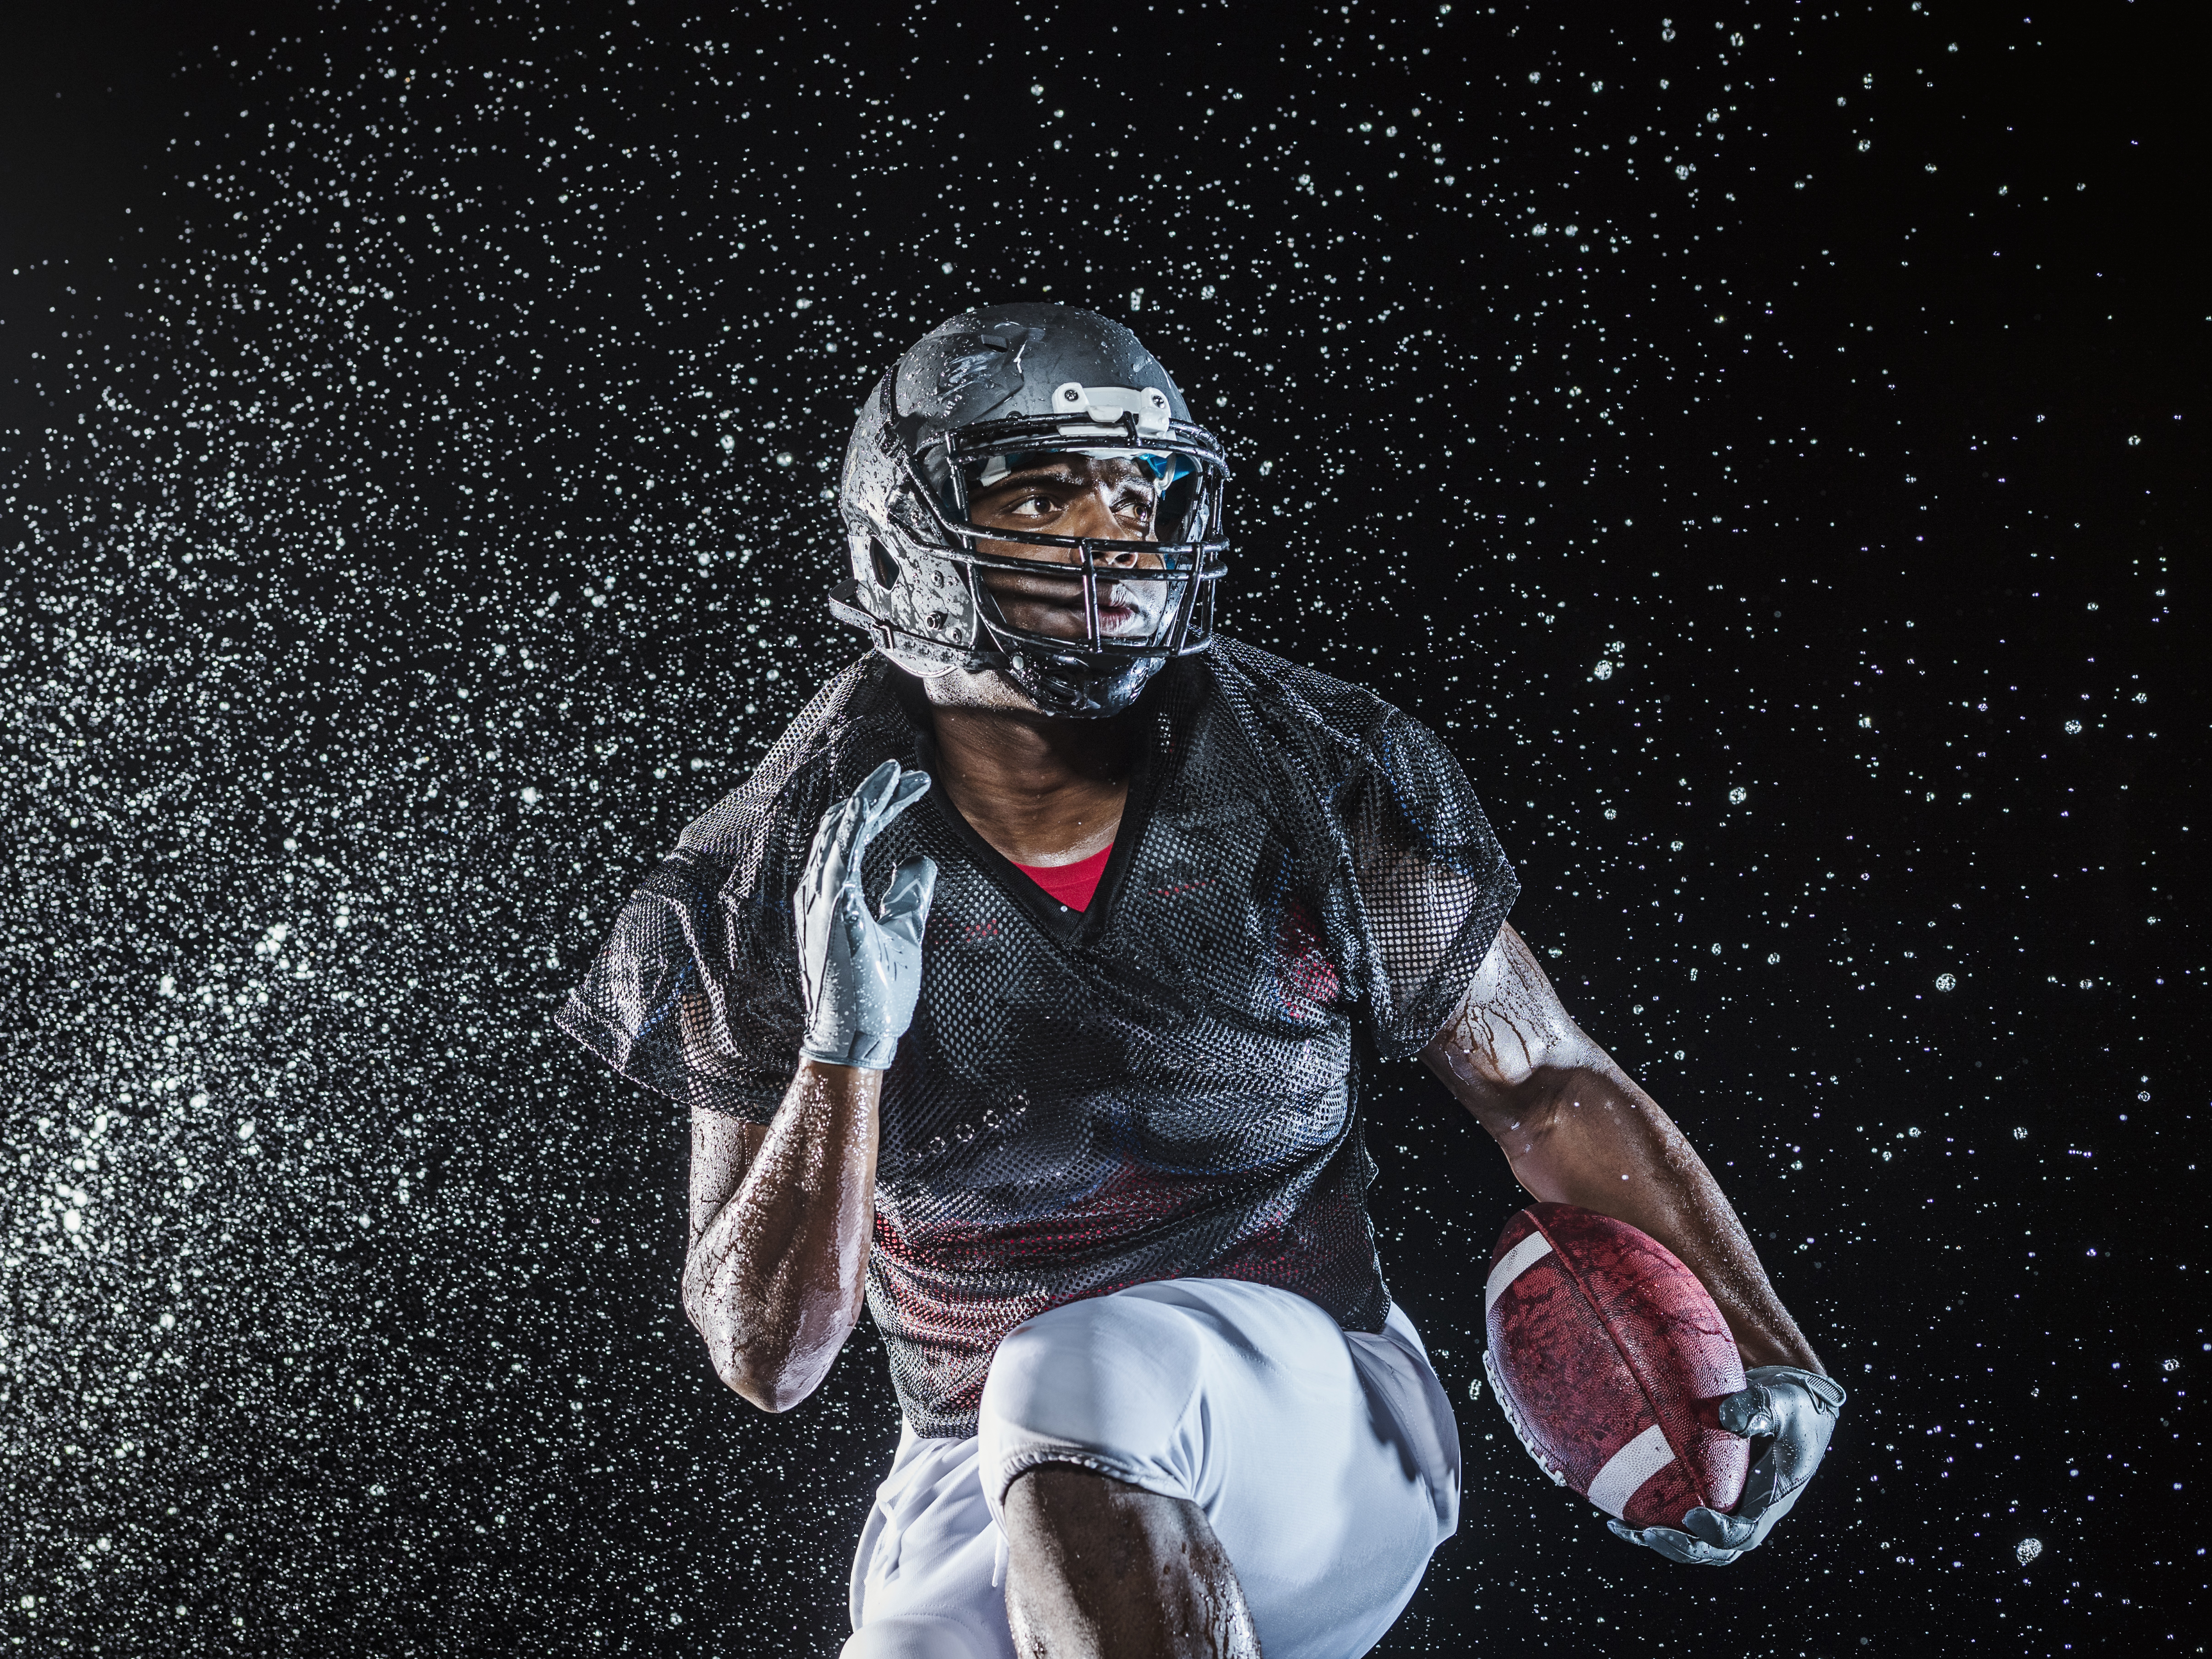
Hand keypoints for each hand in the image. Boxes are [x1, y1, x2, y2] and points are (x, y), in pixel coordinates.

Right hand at [795, 760, 937, 1070]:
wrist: (857, 1040)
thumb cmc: (875, 995)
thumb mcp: (903, 935)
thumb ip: (908, 898)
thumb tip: (919, 861)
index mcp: (833, 896)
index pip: (853, 837)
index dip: (881, 808)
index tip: (913, 787)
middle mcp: (819, 892)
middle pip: (845, 828)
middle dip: (878, 797)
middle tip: (913, 775)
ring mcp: (819, 900)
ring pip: (839, 834)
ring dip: (868, 800)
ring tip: (895, 774)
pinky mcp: (829, 910)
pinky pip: (841, 855)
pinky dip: (857, 823)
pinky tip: (874, 800)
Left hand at [1607, 1367, 1846, 1565]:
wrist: (1793, 1408)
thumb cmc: (1789, 1406)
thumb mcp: (1782, 1403)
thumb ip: (1760, 1410)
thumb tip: (1728, 1417)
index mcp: (1770, 1501)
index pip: (1744, 1531)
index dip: (1718, 1531)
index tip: (1692, 1516)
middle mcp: (1748, 1512)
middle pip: (1715, 1549)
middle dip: (1682, 1547)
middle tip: (1648, 1534)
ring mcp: (1729, 1509)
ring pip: (1694, 1542)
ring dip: (1659, 1540)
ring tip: (1621, 1528)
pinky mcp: (1710, 1497)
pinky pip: (1679, 1518)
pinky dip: (1650, 1520)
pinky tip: (1617, 1512)